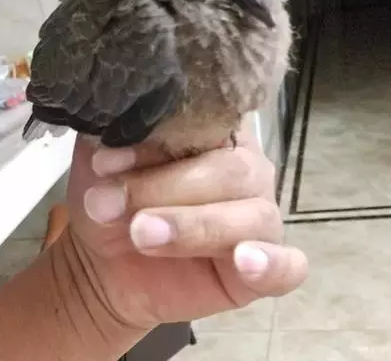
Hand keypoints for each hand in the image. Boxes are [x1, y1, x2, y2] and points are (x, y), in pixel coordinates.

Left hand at [62, 128, 307, 331]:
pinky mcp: (266, 267)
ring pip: (252, 215)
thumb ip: (114, 140)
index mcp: (215, 134)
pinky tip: (244, 262)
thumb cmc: (114, 202)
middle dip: (167, 188)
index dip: (159, 141)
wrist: (108, 262)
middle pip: (230, 170)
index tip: (104, 162)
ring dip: (195, 226)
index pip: (207, 123)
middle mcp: (247, 169)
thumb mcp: (103, 167)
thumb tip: (119, 134)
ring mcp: (260, 217)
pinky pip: (287, 266)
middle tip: (110, 204)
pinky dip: (271, 264)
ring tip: (142, 235)